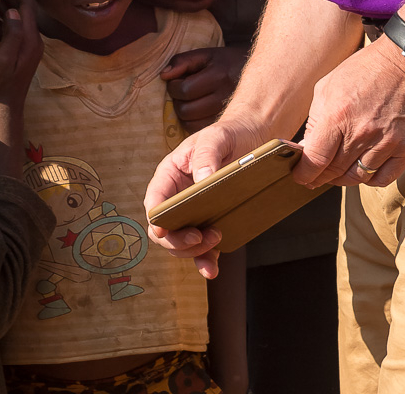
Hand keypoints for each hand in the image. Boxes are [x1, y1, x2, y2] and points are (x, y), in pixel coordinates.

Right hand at [0, 0, 42, 105]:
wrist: (3, 107)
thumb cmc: (0, 84)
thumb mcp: (4, 58)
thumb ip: (12, 33)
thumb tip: (16, 11)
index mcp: (31, 38)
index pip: (27, 5)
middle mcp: (31, 38)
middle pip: (22, 8)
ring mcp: (23, 45)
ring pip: (14, 17)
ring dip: (4, 2)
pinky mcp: (15, 50)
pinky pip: (9, 27)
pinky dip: (0, 17)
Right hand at [144, 114, 268, 278]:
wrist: (250, 139)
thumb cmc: (227, 135)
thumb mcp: (216, 138)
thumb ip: (207, 156)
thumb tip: (202, 181)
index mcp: (169, 176)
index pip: (154, 203)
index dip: (156, 220)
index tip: (165, 231)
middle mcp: (176, 198)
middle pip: (164, 231)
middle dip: (179, 240)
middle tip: (202, 237)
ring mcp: (192, 214)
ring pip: (181, 244)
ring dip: (194, 251)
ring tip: (215, 242)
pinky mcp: (209, 223)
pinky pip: (202, 248)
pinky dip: (205, 260)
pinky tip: (213, 269)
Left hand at [161, 46, 247, 130]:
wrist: (260, 75)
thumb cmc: (228, 63)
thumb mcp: (207, 54)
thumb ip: (183, 60)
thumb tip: (163, 75)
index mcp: (219, 75)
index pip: (184, 89)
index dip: (173, 86)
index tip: (176, 81)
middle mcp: (224, 96)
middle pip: (185, 110)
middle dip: (177, 101)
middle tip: (182, 92)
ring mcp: (227, 113)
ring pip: (190, 123)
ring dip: (184, 113)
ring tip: (190, 101)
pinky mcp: (227, 124)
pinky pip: (200, 131)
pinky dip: (193, 123)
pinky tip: (198, 112)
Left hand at [294, 38, 404, 188]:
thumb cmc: (364, 70)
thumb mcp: (328, 85)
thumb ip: (315, 119)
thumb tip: (306, 148)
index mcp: (337, 114)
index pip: (315, 159)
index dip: (304, 174)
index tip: (300, 176)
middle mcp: (361, 132)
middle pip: (334, 172)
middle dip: (320, 178)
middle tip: (315, 176)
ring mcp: (385, 141)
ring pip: (357, 178)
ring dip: (343, 178)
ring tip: (338, 170)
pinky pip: (383, 178)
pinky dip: (370, 178)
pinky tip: (363, 168)